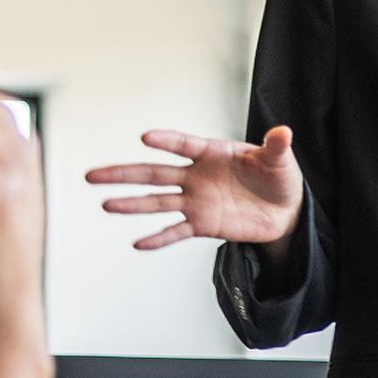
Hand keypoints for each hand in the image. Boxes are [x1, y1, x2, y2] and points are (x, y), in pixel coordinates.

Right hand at [86, 126, 302, 250]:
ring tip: (106, 205)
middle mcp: (197, 176)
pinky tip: (138, 244)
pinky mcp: (202, 224)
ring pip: (158, 202)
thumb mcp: (281, 161)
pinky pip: (176, 232)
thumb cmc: (279, 178)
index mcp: (212, 153)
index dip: (167, 141)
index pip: (184, 145)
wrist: (284, 211)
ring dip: (132, 204)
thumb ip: (277, 147)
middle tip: (93, 175)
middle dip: (124, 174)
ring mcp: (196, 201)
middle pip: (154, 173)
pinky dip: (158, 239)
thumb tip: (284, 133)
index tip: (146, 137)